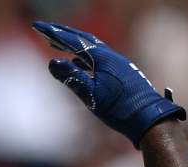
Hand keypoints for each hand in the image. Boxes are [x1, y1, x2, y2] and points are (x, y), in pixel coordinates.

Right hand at [32, 21, 184, 147]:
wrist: (148, 118)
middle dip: (64, 34)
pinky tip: (79, 63)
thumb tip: (53, 62)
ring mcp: (117, 64)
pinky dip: (84, 57)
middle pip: (83, 39)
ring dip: (74, 45)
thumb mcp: (91, 95)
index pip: (73, 41)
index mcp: (102, 58)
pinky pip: (98, 59)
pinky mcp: (121, 73)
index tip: (38, 27)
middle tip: (47, 30)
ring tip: (59, 44)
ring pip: (91, 48)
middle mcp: (111, 57)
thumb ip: (71, 78)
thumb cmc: (120, 108)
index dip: (54, 34)